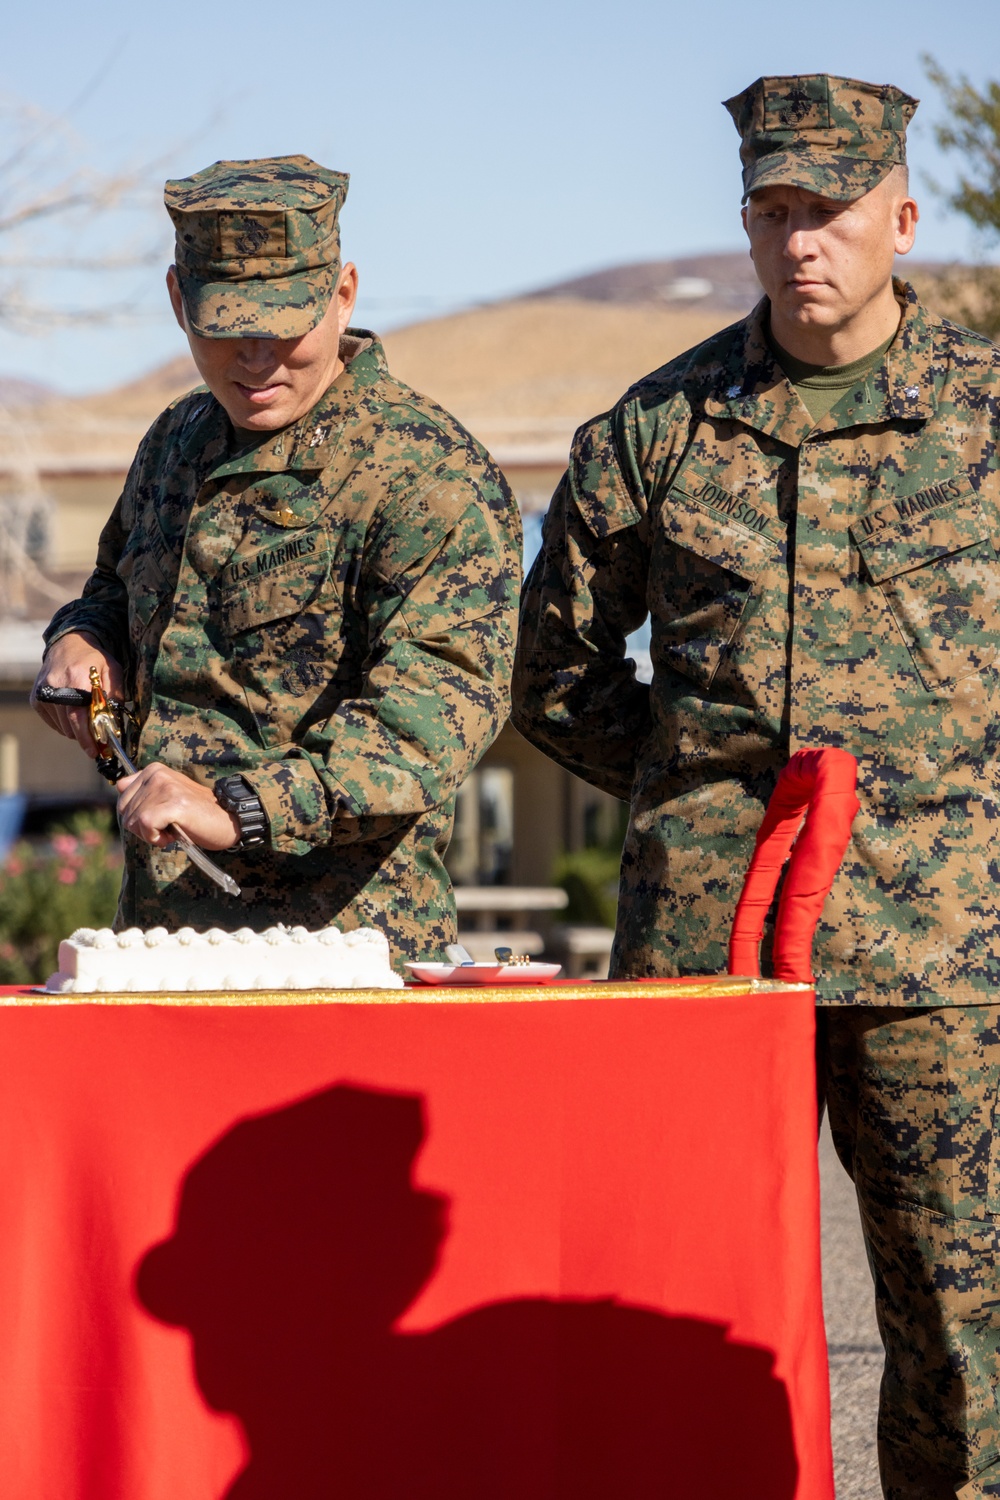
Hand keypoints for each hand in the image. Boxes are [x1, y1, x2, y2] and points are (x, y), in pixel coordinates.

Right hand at [31, 633, 124, 758]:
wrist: (68, 644)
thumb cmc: (94, 659)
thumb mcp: (112, 671)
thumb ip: (115, 695)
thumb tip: (116, 721)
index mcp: (77, 678)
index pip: (79, 717)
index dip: (87, 737)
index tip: (95, 751)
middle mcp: (55, 686)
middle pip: (70, 725)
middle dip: (85, 737)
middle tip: (97, 740)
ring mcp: (43, 692)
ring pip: (62, 726)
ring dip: (76, 730)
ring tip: (87, 720)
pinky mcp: (36, 698)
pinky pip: (52, 721)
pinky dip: (64, 724)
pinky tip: (73, 713)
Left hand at [116, 764, 241, 850]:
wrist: (228, 820)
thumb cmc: (197, 813)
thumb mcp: (167, 796)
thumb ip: (143, 789)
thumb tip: (118, 786)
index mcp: (154, 770)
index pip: (122, 796)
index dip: (137, 815)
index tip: (159, 817)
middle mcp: (157, 775)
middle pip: (126, 812)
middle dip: (143, 827)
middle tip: (168, 825)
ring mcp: (165, 788)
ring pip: (134, 822)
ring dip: (152, 834)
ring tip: (173, 828)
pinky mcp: (172, 805)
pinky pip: (146, 827)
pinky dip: (156, 838)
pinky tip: (173, 835)